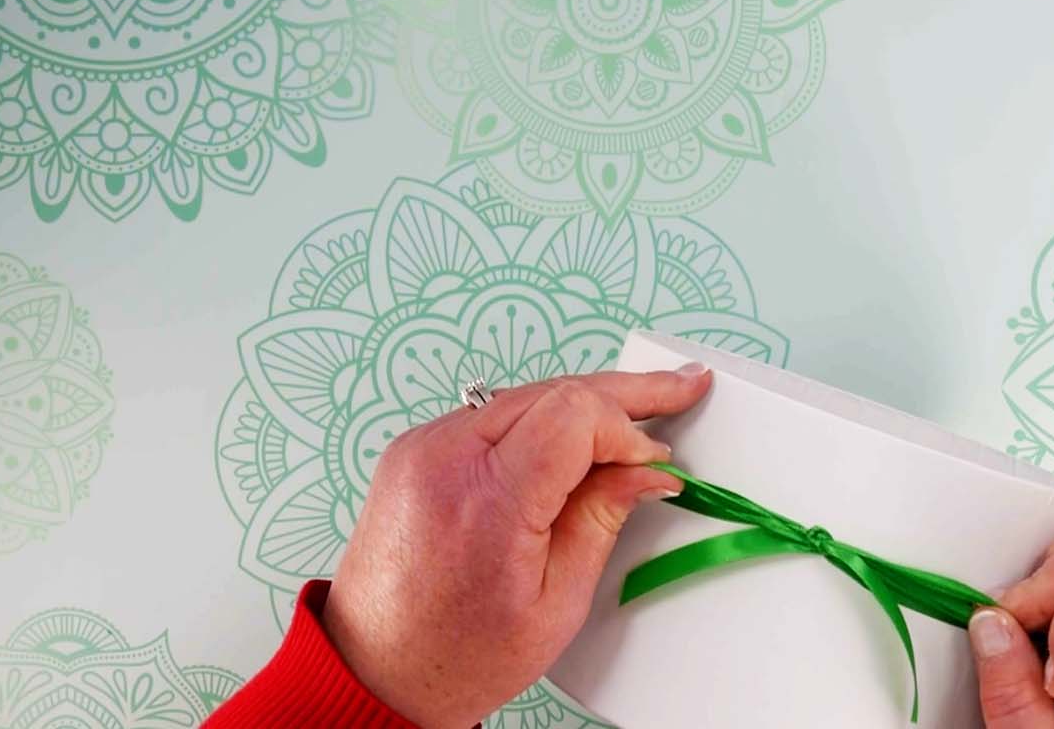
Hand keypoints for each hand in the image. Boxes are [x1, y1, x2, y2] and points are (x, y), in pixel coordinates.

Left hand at [321, 366, 711, 727]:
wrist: (374, 668)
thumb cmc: (458, 654)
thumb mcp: (557, 602)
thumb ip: (603, 520)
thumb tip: (647, 470)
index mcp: (486, 502)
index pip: (573, 415)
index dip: (628, 424)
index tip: (656, 457)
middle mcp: (445, 459)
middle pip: (554, 391)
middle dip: (623, 394)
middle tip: (680, 386)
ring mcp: (423, 447)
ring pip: (526, 395)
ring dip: (583, 405)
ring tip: (636, 415)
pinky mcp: (416, 449)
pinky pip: (494, 413)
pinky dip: (541, 420)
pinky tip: (576, 438)